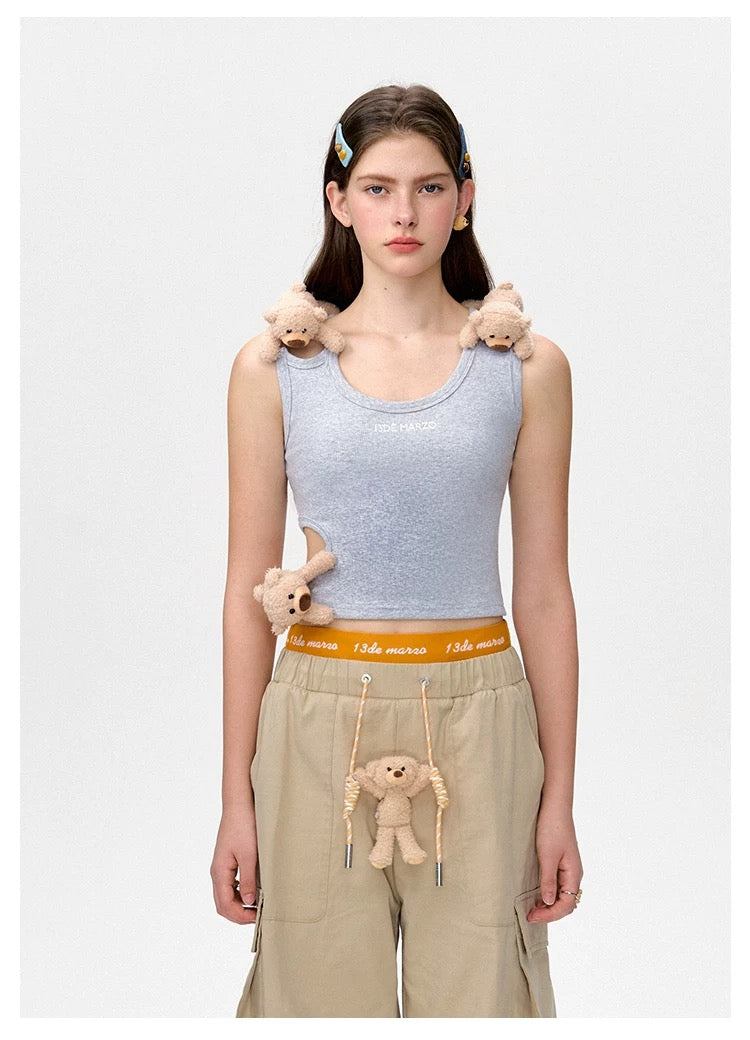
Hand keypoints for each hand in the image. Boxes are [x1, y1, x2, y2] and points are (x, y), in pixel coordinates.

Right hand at [210, 804, 259, 924]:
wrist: (239, 804)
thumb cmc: (244, 826)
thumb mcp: (249, 855)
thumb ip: (248, 881)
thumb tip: (248, 903)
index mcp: (220, 872)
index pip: (225, 906)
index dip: (240, 917)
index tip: (258, 918)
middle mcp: (217, 872)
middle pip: (222, 904)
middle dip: (238, 914)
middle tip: (259, 916)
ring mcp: (221, 867)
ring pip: (225, 896)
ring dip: (238, 905)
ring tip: (258, 906)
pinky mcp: (227, 861)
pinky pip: (229, 886)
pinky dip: (238, 894)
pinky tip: (252, 892)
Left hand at [526, 803, 582, 923]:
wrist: (554, 806)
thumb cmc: (552, 828)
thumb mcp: (547, 856)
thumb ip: (548, 880)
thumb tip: (549, 902)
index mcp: (574, 874)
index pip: (566, 905)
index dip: (550, 915)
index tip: (532, 917)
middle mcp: (574, 874)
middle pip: (566, 903)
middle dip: (550, 913)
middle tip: (530, 916)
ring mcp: (568, 868)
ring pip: (563, 895)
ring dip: (549, 905)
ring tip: (532, 908)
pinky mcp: (561, 862)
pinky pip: (558, 885)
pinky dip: (549, 894)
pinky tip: (537, 894)